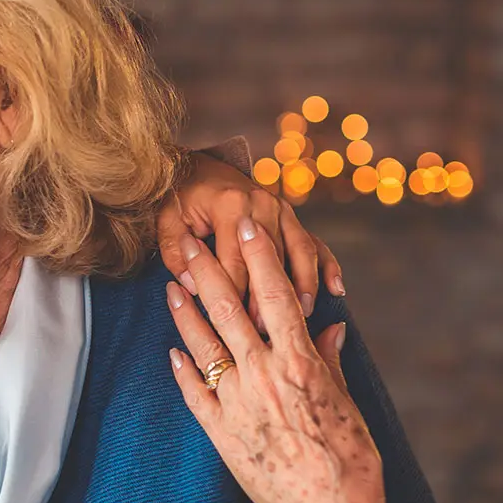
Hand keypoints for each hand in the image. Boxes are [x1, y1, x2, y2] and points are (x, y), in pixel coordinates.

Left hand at [158, 154, 344, 317]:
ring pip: (300, 252)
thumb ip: (176, 254)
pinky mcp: (291, 217)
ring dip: (303, 286)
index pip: (234, 262)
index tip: (232, 327)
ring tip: (303, 315)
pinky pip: (314, 243)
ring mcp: (281, 209)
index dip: (233, 297)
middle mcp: (262, 205)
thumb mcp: (167, 222)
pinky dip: (327, 266)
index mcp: (230, 206)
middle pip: (270, 261)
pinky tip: (336, 289)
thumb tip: (193, 286)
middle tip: (265, 333)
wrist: (200, 169)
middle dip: (268, 299)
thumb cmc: (180, 199)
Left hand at [164, 217, 403, 502]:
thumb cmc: (350, 458)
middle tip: (187, 241)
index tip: (248, 224)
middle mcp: (264, 375)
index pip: (275, 295)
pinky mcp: (221, 433)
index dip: (260, 256)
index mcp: (300, 362)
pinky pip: (195, 393)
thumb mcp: (346, 401)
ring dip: (185, 313)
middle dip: (206, 270)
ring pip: (203, 346)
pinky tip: (172, 349)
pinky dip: (183, 369)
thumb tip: (328, 327)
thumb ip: (330, 361)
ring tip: (170, 286)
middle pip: (228, 310)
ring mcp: (238, 403)